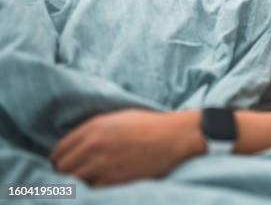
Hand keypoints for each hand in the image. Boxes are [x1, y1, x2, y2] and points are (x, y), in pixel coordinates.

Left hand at [50, 109, 205, 185]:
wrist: (174, 137)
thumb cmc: (149, 125)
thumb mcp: (118, 118)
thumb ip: (94, 130)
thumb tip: (77, 144)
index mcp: (93, 128)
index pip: (59, 150)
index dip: (58, 159)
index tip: (63, 164)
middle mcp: (93, 146)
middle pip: (62, 168)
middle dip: (65, 172)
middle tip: (73, 176)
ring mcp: (102, 165)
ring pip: (74, 181)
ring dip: (78, 182)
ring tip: (86, 181)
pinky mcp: (114, 181)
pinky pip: (92, 190)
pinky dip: (93, 189)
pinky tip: (101, 185)